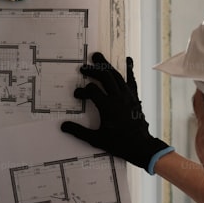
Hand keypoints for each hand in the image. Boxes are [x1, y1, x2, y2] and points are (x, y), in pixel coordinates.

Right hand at [61, 52, 173, 173]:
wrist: (140, 145)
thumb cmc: (118, 143)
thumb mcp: (96, 139)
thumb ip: (79, 131)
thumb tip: (63, 126)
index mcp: (107, 106)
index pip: (91, 90)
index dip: (82, 90)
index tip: (77, 95)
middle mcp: (118, 97)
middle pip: (104, 77)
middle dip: (92, 70)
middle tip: (83, 68)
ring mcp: (128, 95)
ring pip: (116, 75)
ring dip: (106, 65)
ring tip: (98, 57)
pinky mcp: (134, 97)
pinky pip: (131, 80)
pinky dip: (129, 69)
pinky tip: (127, 59)